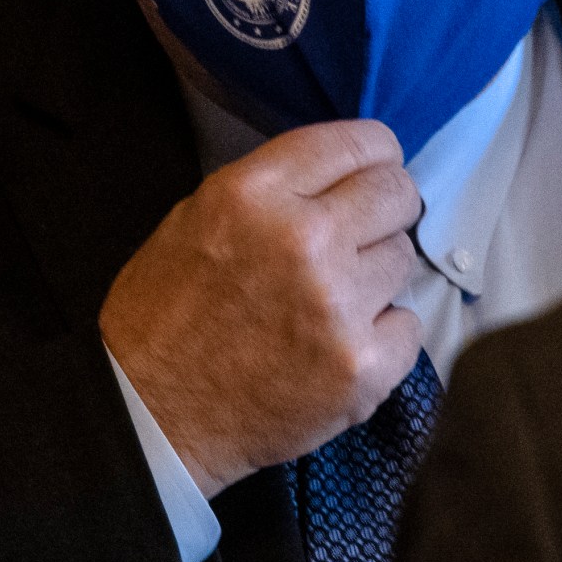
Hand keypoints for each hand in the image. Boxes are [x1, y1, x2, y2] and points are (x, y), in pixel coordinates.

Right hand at [101, 119, 424, 496]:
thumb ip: (274, 190)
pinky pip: (410, 327)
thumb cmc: (165, 317)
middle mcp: (303, 240)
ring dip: (376, 277)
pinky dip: (382, 337)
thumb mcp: (197, 219)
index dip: (375, 157)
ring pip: (403, 260)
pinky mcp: (361, 367)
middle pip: (397, 194)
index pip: (360, 143)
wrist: (151, 419)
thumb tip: (345, 177)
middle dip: (384, 211)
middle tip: (361, 236)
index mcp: (254, 194)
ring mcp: (337, 306)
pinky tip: (338, 346)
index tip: (374, 172)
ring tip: (329, 302)